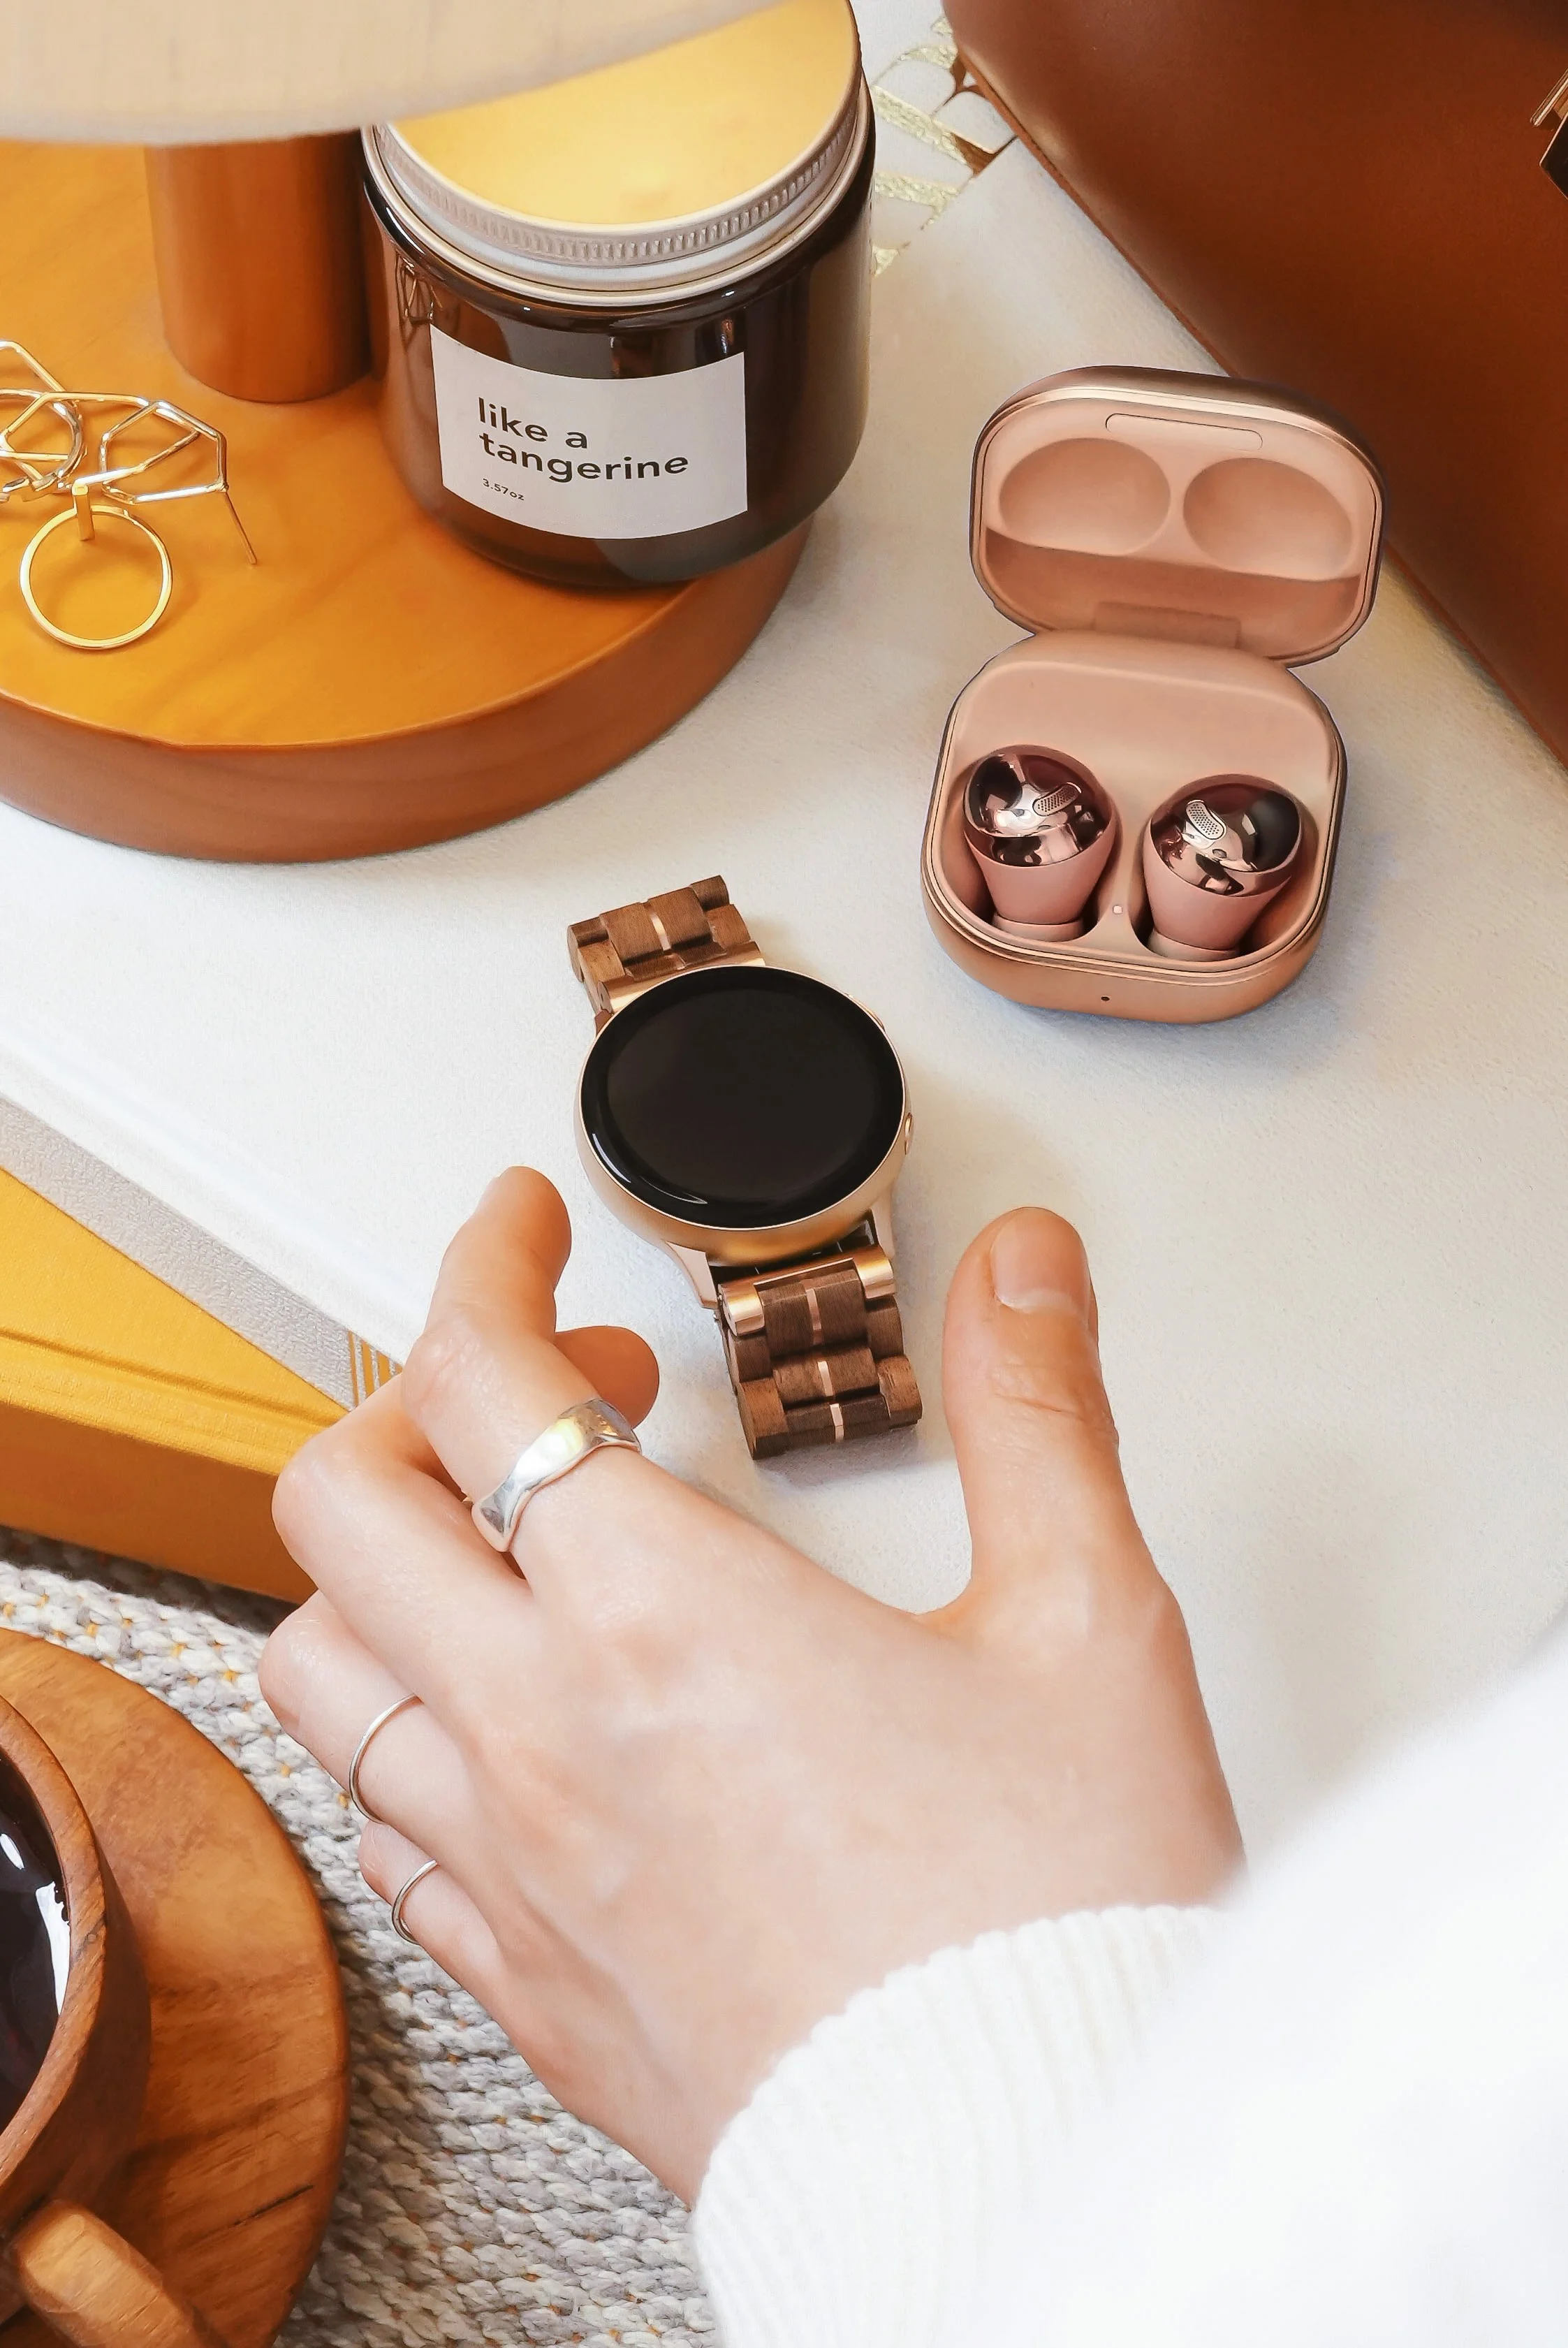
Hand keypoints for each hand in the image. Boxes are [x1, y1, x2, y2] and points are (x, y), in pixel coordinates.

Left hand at [261, 1170, 1239, 2202]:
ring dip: (384, 1573)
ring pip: (319, 1671)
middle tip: (541, 1390)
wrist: (1032, 2164)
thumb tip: (1021, 1270)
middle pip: (342, 1502)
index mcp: (664, 1618)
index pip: (480, 1372)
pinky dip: (408, 1742)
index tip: (521, 1226)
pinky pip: (382, 1836)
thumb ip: (1035, 1410)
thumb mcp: (1083, 1620)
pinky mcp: (525, 1986)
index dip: (484, 1259)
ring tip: (503, 1551)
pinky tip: (510, 1734)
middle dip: (413, 1398)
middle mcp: (547, 1735)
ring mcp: (513, 1870)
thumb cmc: (1056, 1921)